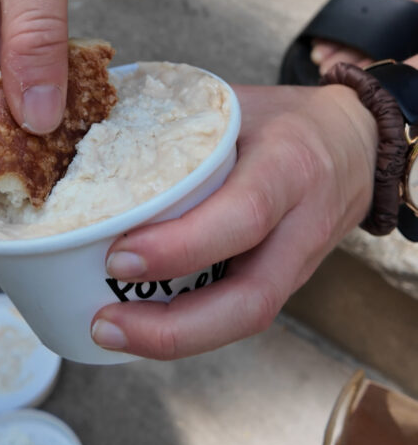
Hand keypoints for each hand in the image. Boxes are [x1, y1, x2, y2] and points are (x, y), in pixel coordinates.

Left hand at [91, 83, 377, 358]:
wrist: (357, 143)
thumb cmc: (286, 120)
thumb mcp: (237, 106)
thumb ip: (179, 127)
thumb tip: (88, 136)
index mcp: (288, 167)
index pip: (242, 218)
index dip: (180, 247)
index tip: (117, 257)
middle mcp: (300, 225)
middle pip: (251, 300)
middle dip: (174, 326)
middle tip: (103, 322)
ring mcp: (299, 262)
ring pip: (248, 319)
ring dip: (176, 338)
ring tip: (109, 329)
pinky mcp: (287, 280)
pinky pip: (240, 312)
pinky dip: (190, 326)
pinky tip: (140, 322)